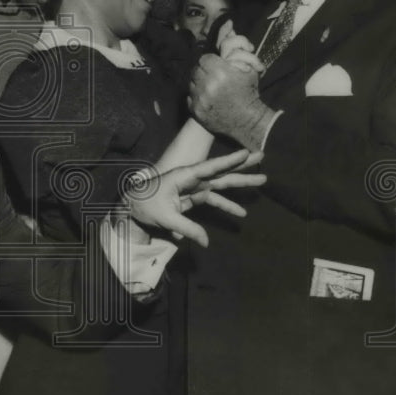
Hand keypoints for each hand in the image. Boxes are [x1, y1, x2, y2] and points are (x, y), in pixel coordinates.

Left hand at [125, 149, 265, 246]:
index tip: (245, 152)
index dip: (228, 160)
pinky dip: (227, 205)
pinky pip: (213, 200)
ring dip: (240, 182)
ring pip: (221, 184)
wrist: (133, 207)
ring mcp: (194, 187)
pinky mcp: (193, 197)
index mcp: (184, 176)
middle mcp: (192, 178)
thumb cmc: (145, 206)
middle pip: (221, 171)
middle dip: (242, 165)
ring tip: (262, 180)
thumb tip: (206, 242)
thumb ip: (187, 228)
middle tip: (262, 155)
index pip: (209, 167)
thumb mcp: (165, 218)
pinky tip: (242, 212)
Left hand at [189, 53, 275, 148]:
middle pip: (196, 70)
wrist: (248, 120)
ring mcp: (200, 98)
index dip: (210, 61)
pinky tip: (208, 99)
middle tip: (213, 77)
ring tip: (210, 88)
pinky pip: (189, 97)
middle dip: (204, 71)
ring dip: (199, 83)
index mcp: (220, 72)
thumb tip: (228, 27)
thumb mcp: (248, 68)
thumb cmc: (249, 92)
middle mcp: (208, 84)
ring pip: (191, 83)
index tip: (216, 67)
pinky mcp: (196, 110)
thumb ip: (236, 48)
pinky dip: (196, 97)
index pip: (204, 58)